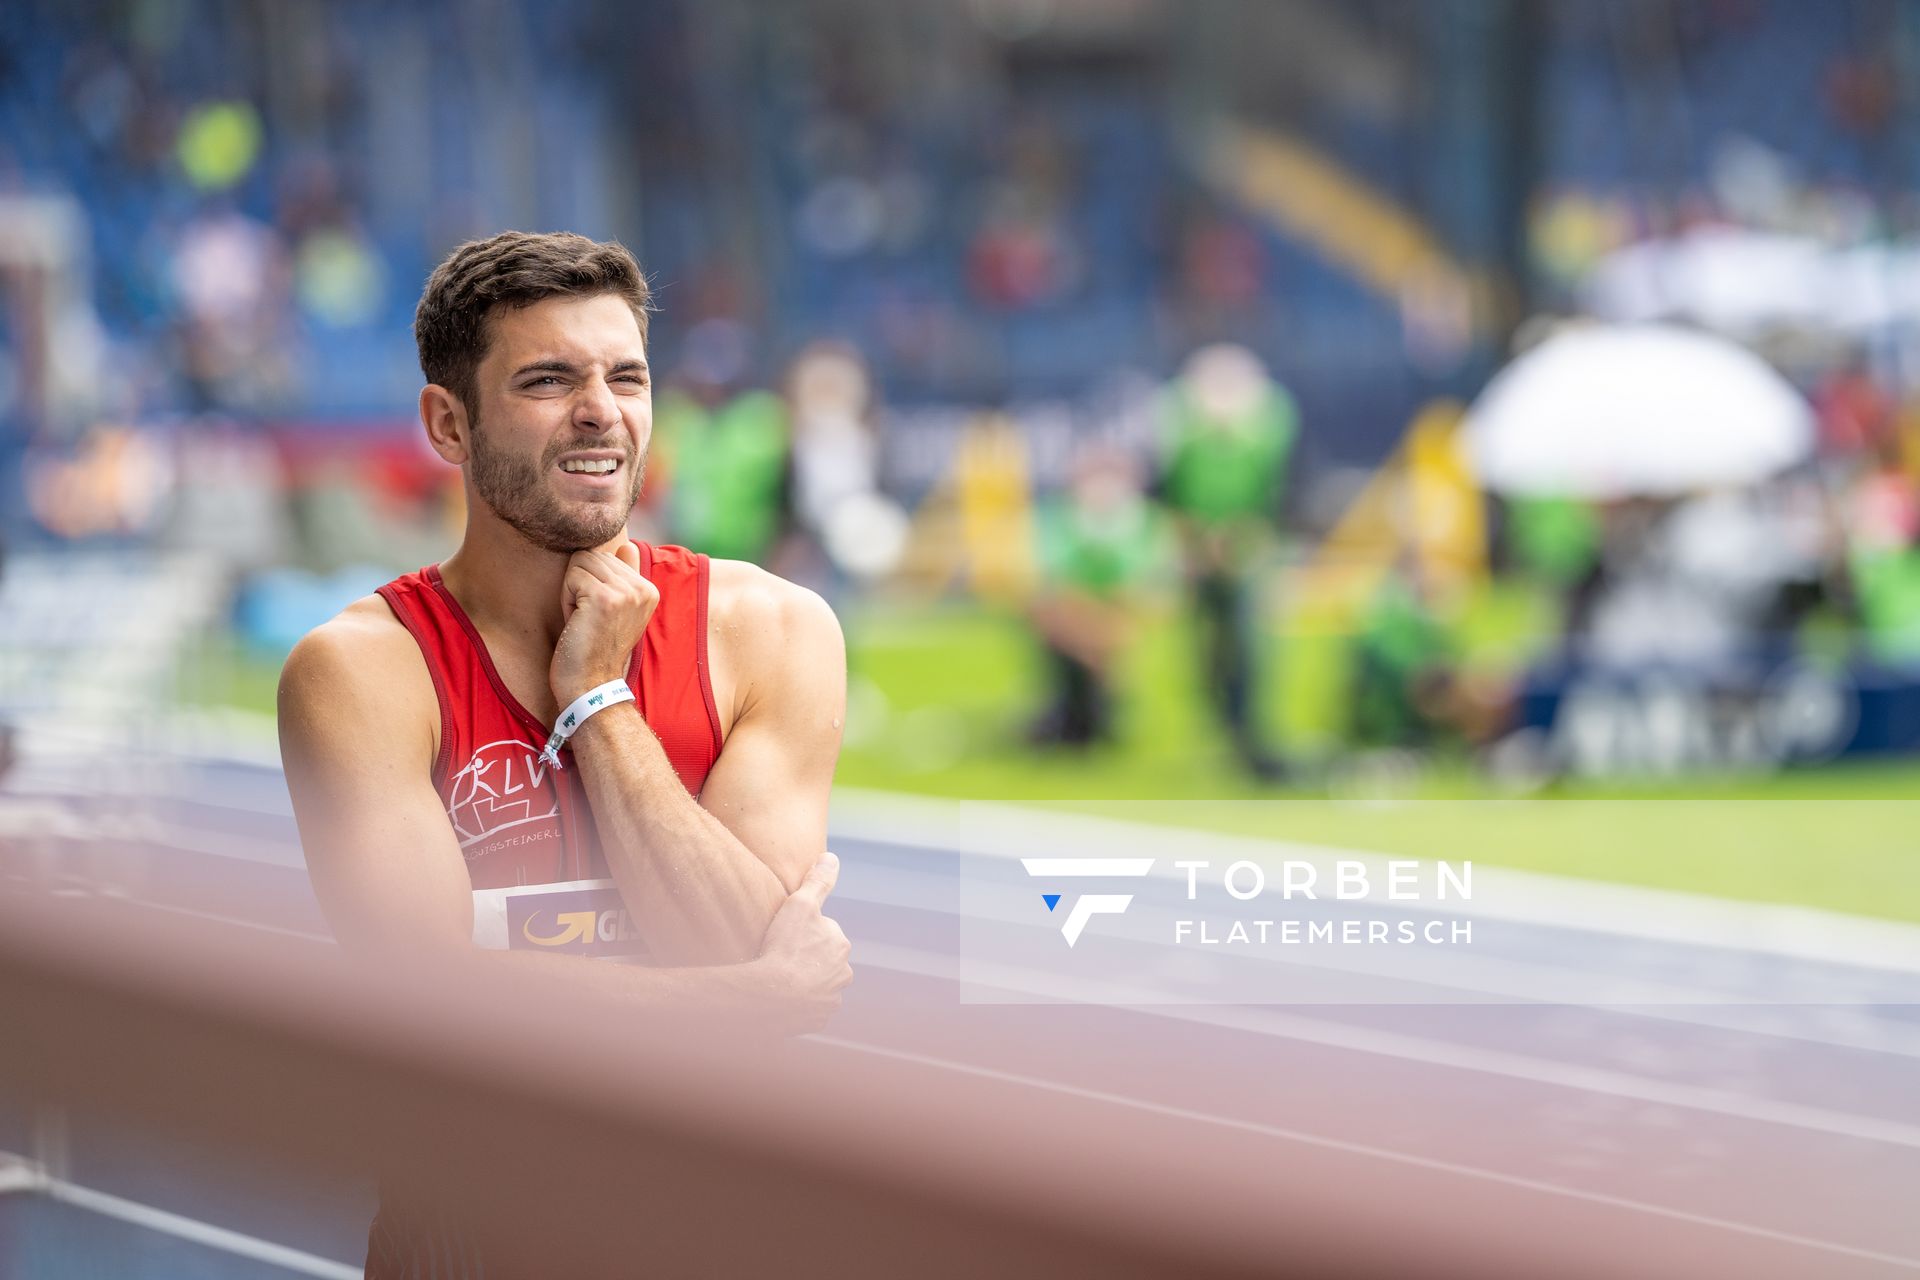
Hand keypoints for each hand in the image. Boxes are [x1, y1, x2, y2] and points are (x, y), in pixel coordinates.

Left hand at [550, 540, 658, 702]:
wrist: (592, 686)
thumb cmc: (596, 649)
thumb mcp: (618, 610)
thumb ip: (626, 575)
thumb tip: (627, 546)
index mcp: (649, 589)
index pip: (607, 556)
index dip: (593, 583)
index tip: (599, 616)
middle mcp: (643, 588)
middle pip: (592, 555)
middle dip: (581, 584)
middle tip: (589, 619)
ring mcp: (626, 592)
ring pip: (581, 562)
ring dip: (572, 591)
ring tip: (584, 620)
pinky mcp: (605, 598)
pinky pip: (571, 576)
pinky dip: (565, 600)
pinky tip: (577, 623)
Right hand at [751, 851, 852, 1034]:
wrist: (771, 997)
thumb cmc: (784, 947)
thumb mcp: (799, 905)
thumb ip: (817, 882)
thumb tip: (831, 858)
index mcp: (841, 944)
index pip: (823, 934)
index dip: (802, 933)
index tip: (784, 938)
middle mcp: (843, 973)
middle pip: (823, 961)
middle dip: (807, 960)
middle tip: (780, 958)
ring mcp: (831, 999)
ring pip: (818, 986)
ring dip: (804, 983)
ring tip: (779, 981)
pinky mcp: (818, 1020)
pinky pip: (809, 1009)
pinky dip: (798, 1005)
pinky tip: (780, 999)